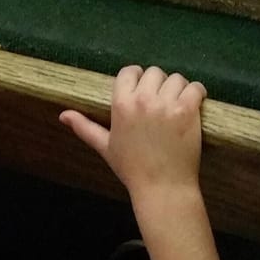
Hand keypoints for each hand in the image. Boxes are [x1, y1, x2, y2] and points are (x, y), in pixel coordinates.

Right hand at [60, 65, 206, 199]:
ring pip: (176, 78)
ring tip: (177, 104)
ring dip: (178, 88)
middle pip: (154, 73)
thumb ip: (85, 127)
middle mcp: (143, 99)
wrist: (162, 187)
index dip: (137, 78)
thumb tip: (63, 115)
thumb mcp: (105, 147)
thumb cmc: (132, 168)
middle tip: (161, 101)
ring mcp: (167, 104)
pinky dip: (196, 93)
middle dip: (158, 84)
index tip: (143, 90)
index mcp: (121, 104)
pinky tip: (193, 103)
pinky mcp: (188, 111)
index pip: (129, 71)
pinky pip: (195, 88)